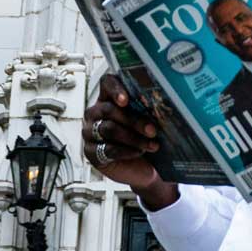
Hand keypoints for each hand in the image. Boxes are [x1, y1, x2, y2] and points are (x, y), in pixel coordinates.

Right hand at [84, 74, 179, 209]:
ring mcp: (90, 132)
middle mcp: (95, 113)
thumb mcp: (147, 121)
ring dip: (134, 138)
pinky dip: (127, 151)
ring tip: (151, 144)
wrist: (142, 167)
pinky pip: (108, 148)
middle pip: (109, 109)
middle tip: (152, 129)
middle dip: (134, 120)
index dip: (115, 88)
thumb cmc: (143, 139)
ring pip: (109, 129)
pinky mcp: (91, 152)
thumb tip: (161, 104)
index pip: (107, 83)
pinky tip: (139, 152)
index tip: (126, 100)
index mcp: (108, 98)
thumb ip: (147, 110)